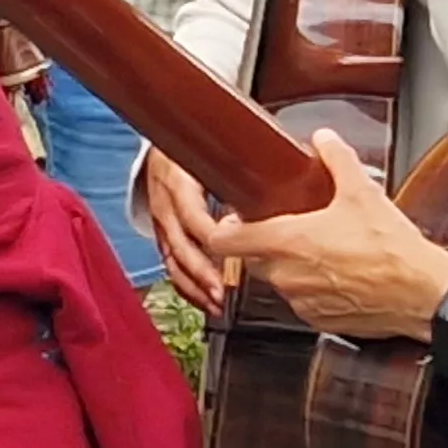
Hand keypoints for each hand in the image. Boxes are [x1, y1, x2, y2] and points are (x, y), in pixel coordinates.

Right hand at [136, 150, 231, 313]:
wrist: (164, 145)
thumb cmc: (196, 146)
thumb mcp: (216, 144)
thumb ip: (246, 152)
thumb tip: (286, 153)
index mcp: (177, 177)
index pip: (189, 212)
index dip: (208, 234)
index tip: (231, 248)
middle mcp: (165, 202)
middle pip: (178, 244)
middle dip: (199, 271)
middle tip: (221, 291)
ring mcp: (161, 221)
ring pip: (171, 260)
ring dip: (193, 285)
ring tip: (215, 304)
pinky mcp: (163, 235)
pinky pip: (170, 265)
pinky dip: (187, 286)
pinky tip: (205, 300)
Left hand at [195, 132, 447, 340]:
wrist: (424, 294)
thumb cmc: (394, 250)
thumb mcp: (363, 192)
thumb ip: (337, 159)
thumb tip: (325, 139)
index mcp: (286, 242)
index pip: (223, 240)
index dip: (223, 229)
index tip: (234, 220)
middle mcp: (286, 275)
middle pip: (250, 259)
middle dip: (263, 244)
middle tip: (287, 228)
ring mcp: (300, 301)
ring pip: (278, 281)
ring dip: (289, 267)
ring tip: (320, 251)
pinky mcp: (318, 321)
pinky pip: (301, 302)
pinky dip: (311, 289)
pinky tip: (336, 275)